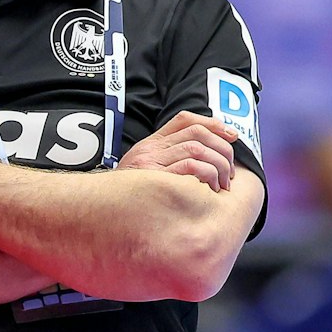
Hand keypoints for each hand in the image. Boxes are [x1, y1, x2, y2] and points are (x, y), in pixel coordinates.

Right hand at [118, 111, 237, 191]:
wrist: (100, 211)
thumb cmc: (130, 199)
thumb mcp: (146, 174)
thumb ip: (170, 163)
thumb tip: (206, 160)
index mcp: (151, 144)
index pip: (185, 119)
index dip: (213, 124)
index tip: (232, 136)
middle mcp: (150, 149)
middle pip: (197, 134)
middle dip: (222, 150)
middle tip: (230, 172)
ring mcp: (151, 162)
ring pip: (197, 149)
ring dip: (218, 166)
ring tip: (223, 185)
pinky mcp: (155, 178)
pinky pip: (190, 167)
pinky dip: (207, 176)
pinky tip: (210, 190)